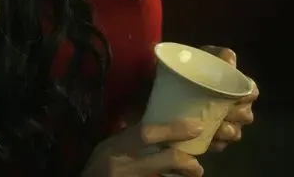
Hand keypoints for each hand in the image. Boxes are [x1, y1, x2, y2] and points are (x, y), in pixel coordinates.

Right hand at [80, 119, 206, 175]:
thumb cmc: (97, 166)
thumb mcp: (107, 146)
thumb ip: (127, 137)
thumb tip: (151, 121)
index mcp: (118, 147)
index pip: (147, 134)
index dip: (173, 129)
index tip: (196, 126)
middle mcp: (128, 165)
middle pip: (166, 159)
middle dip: (187, 161)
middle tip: (196, 164)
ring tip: (193, 173)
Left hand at [201, 46, 258, 152]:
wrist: (166, 83)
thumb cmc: (191, 68)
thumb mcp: (202, 57)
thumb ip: (218, 55)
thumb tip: (229, 58)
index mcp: (235, 87)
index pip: (251, 92)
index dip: (249, 95)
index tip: (240, 95)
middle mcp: (234, 107)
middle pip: (246, 115)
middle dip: (238, 115)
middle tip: (226, 112)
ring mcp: (224, 123)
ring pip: (235, 132)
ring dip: (229, 131)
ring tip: (219, 128)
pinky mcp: (210, 137)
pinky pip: (219, 145)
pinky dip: (216, 144)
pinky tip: (210, 141)